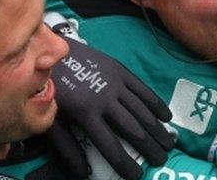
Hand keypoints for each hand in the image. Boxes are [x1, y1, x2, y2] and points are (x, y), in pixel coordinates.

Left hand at [46, 15, 174, 179]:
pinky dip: (156, 103)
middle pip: (133, 130)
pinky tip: (166, 116)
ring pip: (142, 110)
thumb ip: (67, 148)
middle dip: (149, 148)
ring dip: (157, 129)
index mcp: (86, 114)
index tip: (136, 176)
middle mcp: (105, 99)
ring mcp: (114, 83)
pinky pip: (142, 89)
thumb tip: (82, 173)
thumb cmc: (49, 89)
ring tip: (169, 143)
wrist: (48, 50)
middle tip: (162, 160)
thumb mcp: (50, 120)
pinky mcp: (119, 70)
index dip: (125, 164)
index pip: (110, 147)